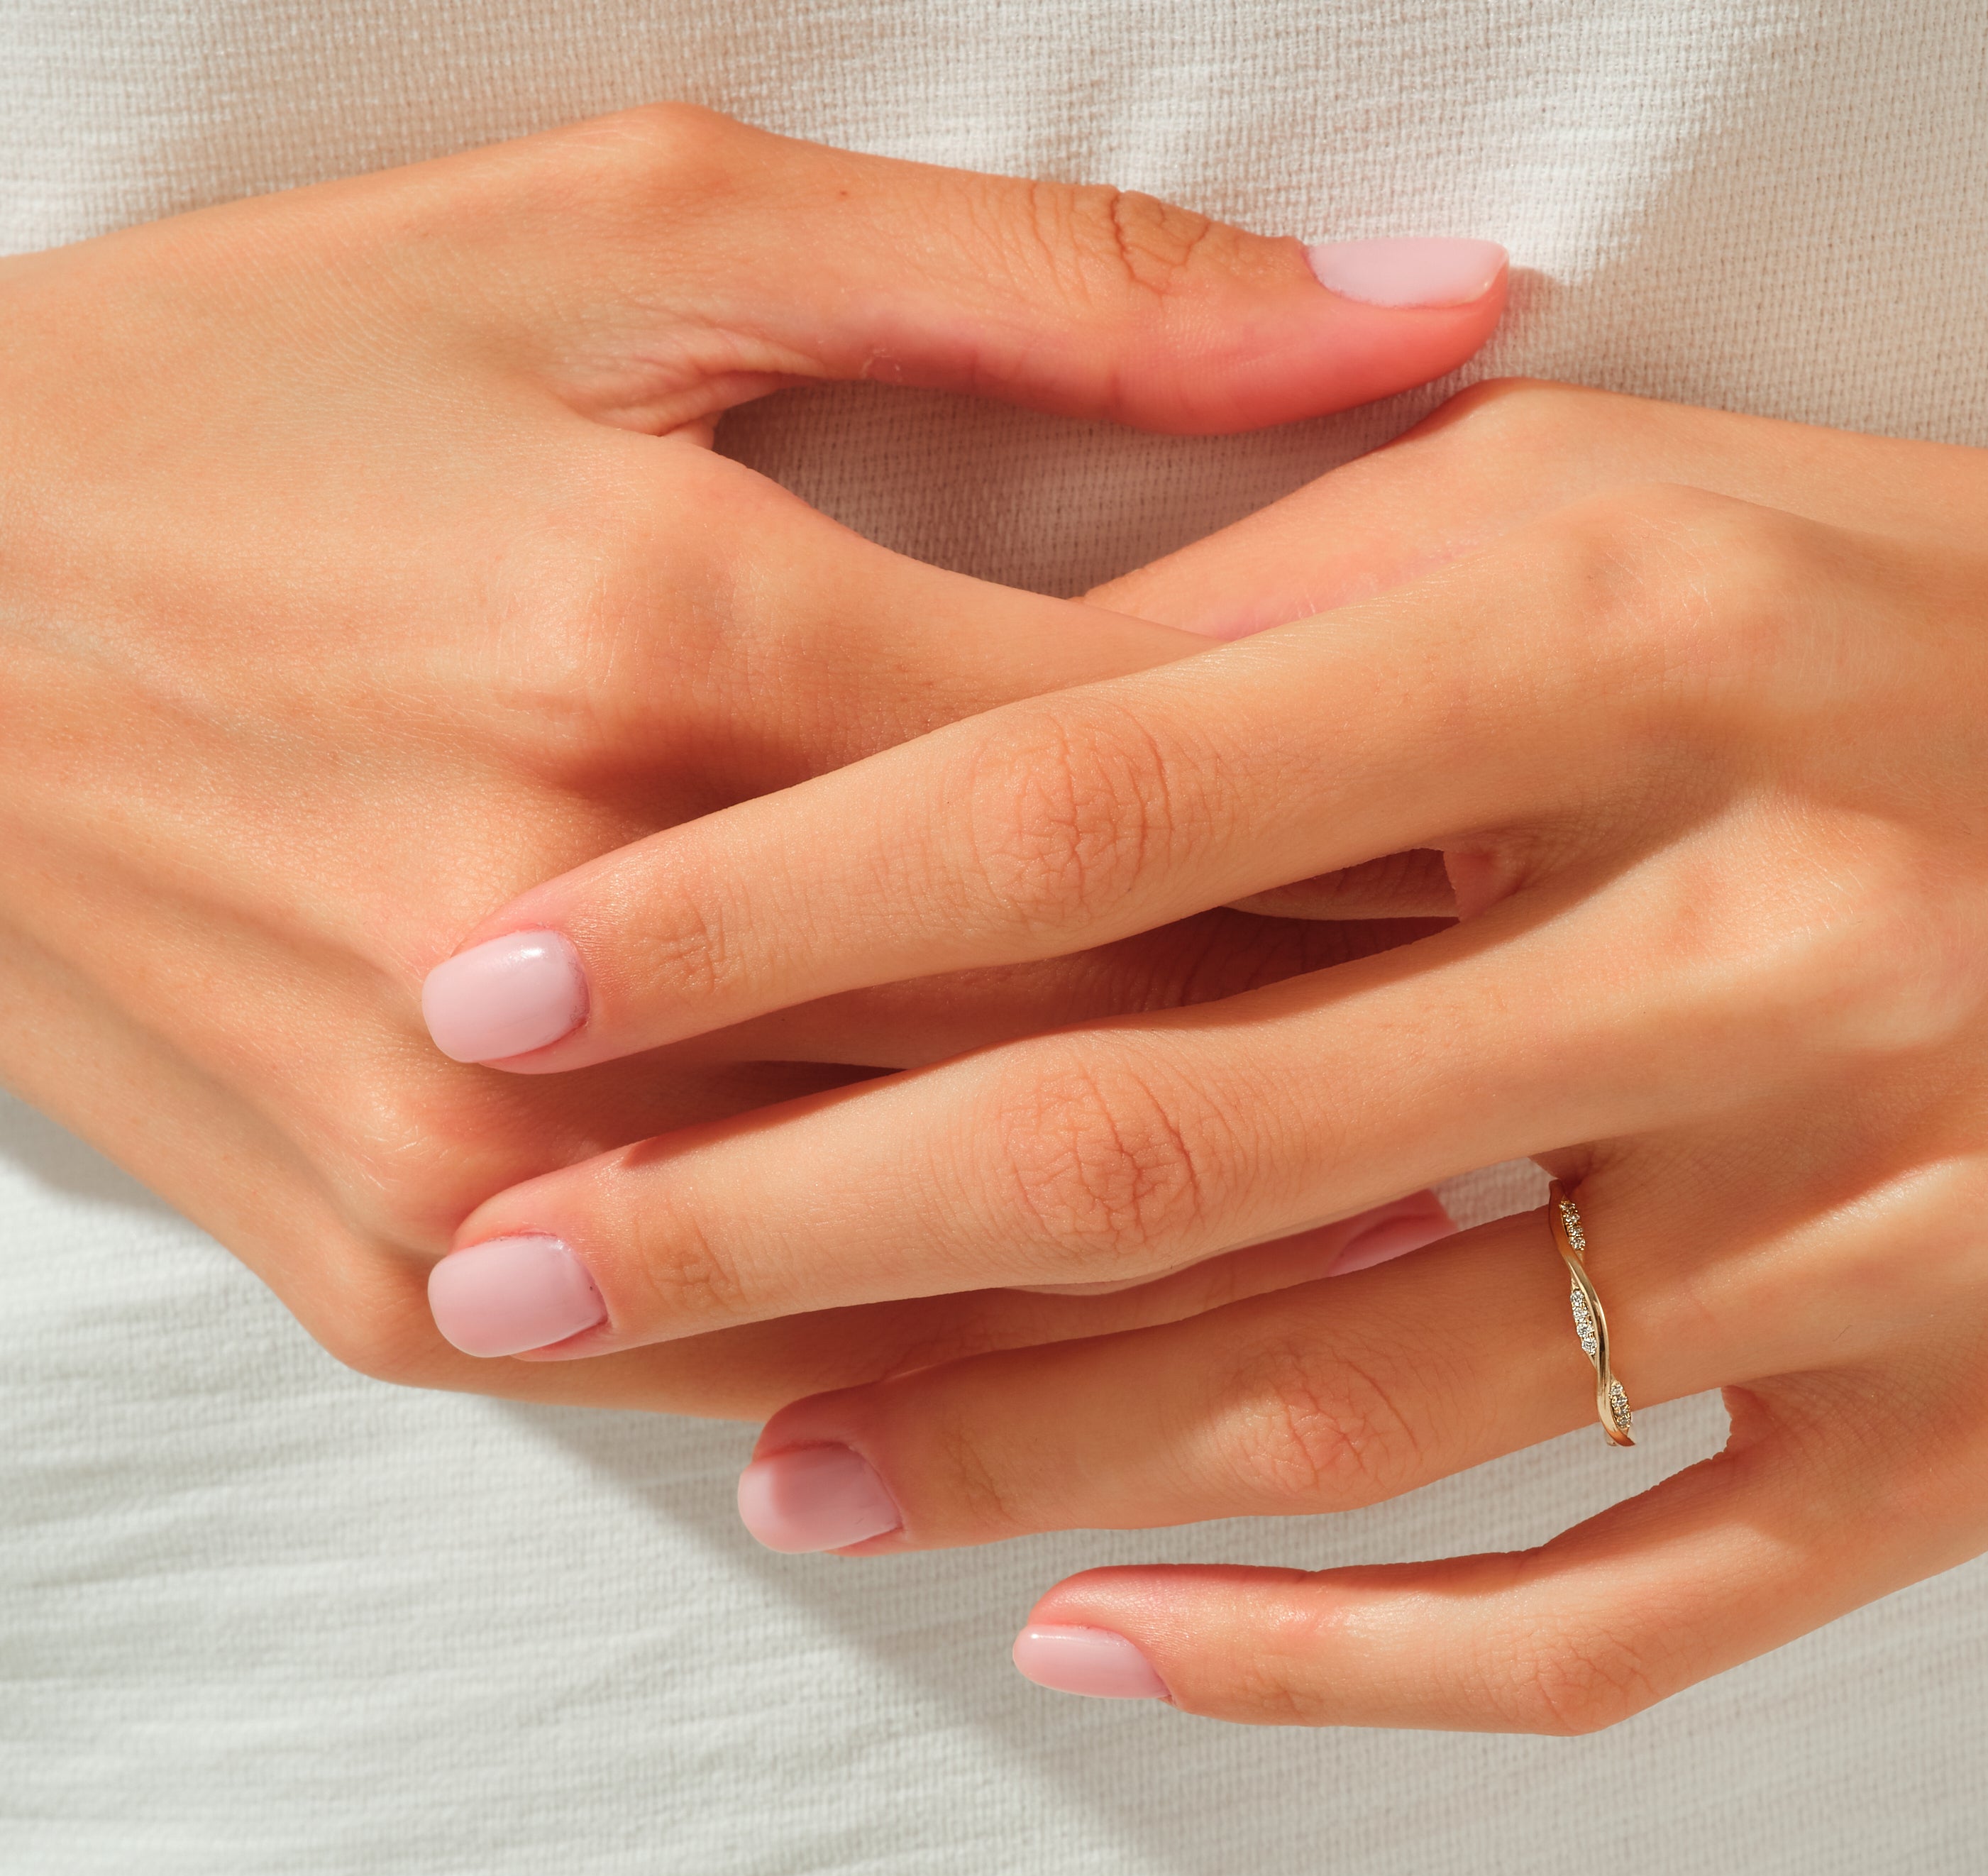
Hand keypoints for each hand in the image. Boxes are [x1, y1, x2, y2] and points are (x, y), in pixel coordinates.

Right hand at [0, 102, 1502, 1411]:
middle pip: (1081, 1041)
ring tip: (1457, 1228)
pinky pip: (774, 1382)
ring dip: (1228, 1265)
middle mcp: (576, 934)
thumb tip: (1441, 297)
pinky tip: (1167, 1341)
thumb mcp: (626, 235)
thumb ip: (1056, 288)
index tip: (1572, 847)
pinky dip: (987, 1373)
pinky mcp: (399, 1288)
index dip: (1405, 820)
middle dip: (1361, 1055)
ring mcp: (474, 1155)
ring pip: (959, 1267)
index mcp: (664, 637)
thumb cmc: (266, 391)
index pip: (1152, 785)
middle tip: (1576, 1050)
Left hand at [430, 121, 1987, 1726]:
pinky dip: (1348, 1662)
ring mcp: (1900, 1207)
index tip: (507, 996)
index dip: (757, 913)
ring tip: (782, 1470)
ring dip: (1025, 1454)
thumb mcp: (1652, 510)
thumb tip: (975, 759)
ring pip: (1365, 1400)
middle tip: (521, 1285)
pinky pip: (1625, 1607)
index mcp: (1644, 635)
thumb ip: (1315, 621)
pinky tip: (1124, 1646)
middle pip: (1178, 1134)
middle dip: (788, 1223)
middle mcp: (1769, 927)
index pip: (1086, 803)